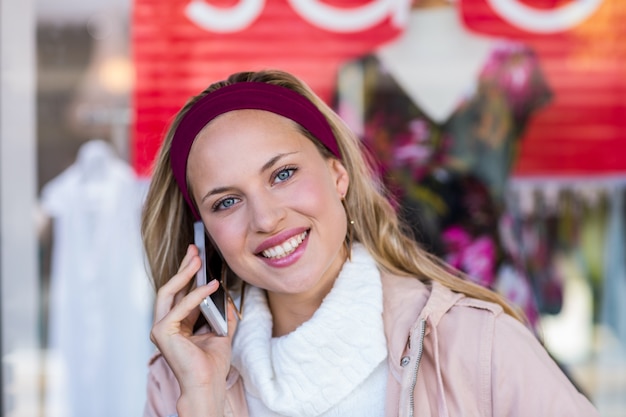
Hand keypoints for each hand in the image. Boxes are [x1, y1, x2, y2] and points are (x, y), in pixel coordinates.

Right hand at [150, 244, 238, 414]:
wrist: (208, 384)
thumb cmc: (212, 364)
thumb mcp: (222, 332)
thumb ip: (223, 314)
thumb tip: (228, 296)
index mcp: (177, 324)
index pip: (180, 292)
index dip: (188, 273)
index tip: (197, 256)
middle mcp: (165, 324)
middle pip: (171, 288)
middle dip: (183, 266)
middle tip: (194, 249)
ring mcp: (160, 328)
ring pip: (169, 292)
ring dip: (184, 273)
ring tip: (197, 259)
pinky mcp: (162, 332)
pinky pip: (180, 307)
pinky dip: (195, 294)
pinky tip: (209, 285)